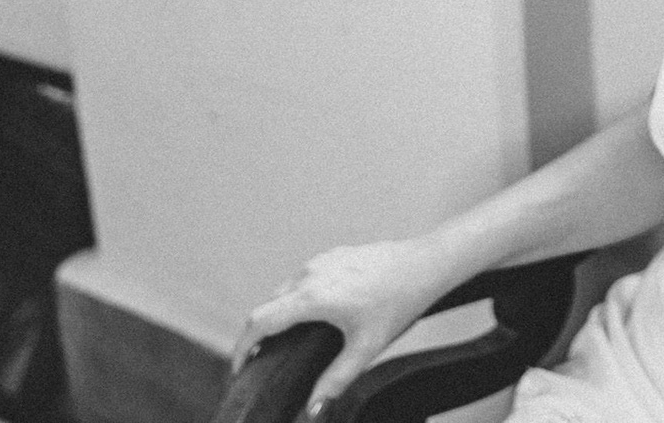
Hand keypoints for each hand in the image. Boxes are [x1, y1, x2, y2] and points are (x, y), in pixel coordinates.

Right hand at [233, 238, 452, 416]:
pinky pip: (302, 279)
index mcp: (312, 297)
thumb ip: (336, 380)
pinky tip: (309, 318)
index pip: (259, 321)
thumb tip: (312, 410)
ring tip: (280, 344)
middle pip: (266, 306)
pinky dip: (293, 300)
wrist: (425, 263)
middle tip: (258, 363)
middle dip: (255, 335)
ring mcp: (320, 261)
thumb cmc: (399, 303)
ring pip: (283, 291)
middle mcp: (309, 274)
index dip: (241, 347)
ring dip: (276, 316)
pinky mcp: (332, 256)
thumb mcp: (366, 347)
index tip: (238, 369)